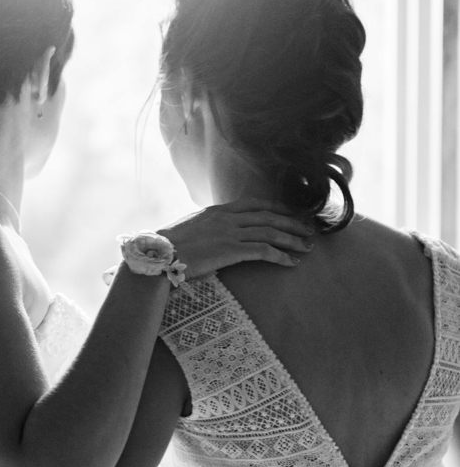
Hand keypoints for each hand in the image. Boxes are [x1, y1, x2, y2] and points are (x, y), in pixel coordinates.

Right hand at [158, 198, 314, 278]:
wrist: (159, 254)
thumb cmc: (168, 248)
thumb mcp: (190, 230)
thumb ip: (207, 230)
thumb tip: (214, 238)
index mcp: (218, 211)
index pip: (255, 204)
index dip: (276, 208)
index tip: (290, 214)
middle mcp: (228, 218)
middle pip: (269, 216)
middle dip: (292, 223)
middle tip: (309, 230)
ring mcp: (231, 232)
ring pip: (271, 232)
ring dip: (292, 240)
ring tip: (307, 248)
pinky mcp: (232, 250)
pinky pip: (264, 251)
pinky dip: (281, 256)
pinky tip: (291, 262)